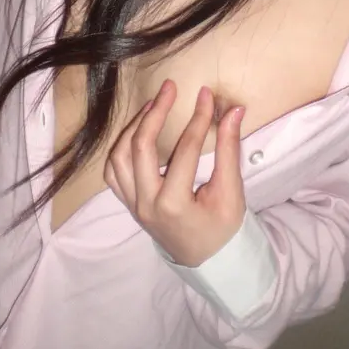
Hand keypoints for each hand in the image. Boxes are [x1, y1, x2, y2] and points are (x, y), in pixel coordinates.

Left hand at [104, 80, 246, 266]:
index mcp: (173, 204)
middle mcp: (145, 204)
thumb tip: (234, 110)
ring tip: (153, 105)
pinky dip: (121, 147)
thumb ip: (230, 150)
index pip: (184, 150)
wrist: (208, 260)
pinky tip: (137, 130)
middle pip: (140, 148)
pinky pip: (113, 171)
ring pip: (118, 157)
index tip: (206, 94)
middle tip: (170, 88)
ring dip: (134, 127)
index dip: (198, 118)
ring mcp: (132, 205)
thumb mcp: (231, 192)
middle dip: (155, 112)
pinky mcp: (128, 204)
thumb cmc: (223, 228)